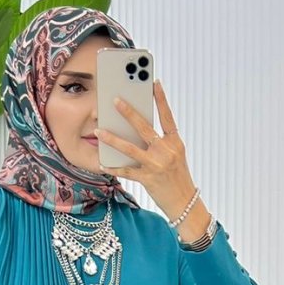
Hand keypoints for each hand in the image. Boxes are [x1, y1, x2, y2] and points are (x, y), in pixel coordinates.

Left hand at [96, 79, 198, 221]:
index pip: (167, 117)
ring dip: (113, 139)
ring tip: (99, 131)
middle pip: (144, 128)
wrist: (184, 202)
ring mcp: (156, 165)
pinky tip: (103, 163)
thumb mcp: (175, 155)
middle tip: (115, 100)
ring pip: (130, 148)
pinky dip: (113, 167)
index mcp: (175, 142)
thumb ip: (161, 142)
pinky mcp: (147, 179)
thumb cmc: (177, 177)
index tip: (154, 82)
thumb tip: (139, 128)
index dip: (161, 99)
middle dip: (128, 113)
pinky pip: (126, 171)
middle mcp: (166, 151)